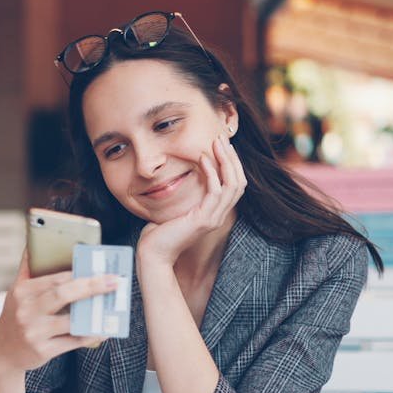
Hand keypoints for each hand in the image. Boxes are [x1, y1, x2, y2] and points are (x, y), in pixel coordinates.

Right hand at [0, 253, 117, 375]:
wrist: (3, 350)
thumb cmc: (16, 315)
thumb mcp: (16, 291)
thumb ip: (27, 268)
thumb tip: (34, 241)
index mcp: (22, 292)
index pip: (55, 278)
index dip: (80, 272)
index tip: (100, 267)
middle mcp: (26, 311)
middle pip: (63, 294)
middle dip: (92, 286)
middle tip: (114, 281)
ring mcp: (34, 332)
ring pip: (71, 321)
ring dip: (95, 314)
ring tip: (112, 306)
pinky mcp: (43, 350)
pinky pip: (73, 341)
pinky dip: (91, 335)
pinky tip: (104, 330)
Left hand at [136, 133, 246, 267]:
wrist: (154, 254)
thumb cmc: (160, 232)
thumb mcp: (176, 209)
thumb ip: (186, 196)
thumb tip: (182, 176)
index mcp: (214, 212)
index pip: (234, 184)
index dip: (231, 164)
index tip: (222, 145)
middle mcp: (218, 215)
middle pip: (239, 181)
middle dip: (232, 158)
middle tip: (222, 138)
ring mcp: (213, 218)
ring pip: (232, 184)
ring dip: (225, 161)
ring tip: (216, 143)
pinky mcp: (203, 220)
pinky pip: (215, 192)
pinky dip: (211, 173)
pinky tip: (202, 159)